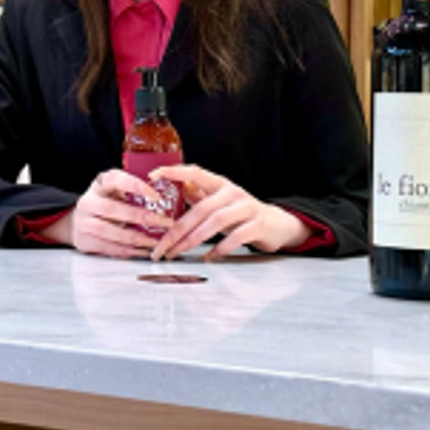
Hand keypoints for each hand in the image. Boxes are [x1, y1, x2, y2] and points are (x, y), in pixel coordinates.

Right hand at [40, 170, 174, 259]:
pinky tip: (142, 250)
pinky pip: (108, 247)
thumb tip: (168, 194)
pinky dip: (127, 251)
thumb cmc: (105, 202)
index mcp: (99, 184)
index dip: (135, 186)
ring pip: (108, 231)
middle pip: (112, 209)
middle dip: (140, 217)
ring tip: (154, 241)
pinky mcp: (84, 240)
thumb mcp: (115, 191)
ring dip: (134, 238)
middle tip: (163, 222)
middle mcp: (88, 202)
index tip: (155, 195)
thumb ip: (133, 192)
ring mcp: (84, 222)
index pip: (115, 179)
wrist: (79, 220)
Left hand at [146, 165, 311, 260]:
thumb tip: (168, 196)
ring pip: (216, 221)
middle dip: (177, 229)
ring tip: (179, 252)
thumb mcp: (217, 203)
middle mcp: (232, 192)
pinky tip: (209, 257)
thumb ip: (196, 198)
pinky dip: (220, 248)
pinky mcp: (257, 225)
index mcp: (219, 184)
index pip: (195, 172)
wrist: (276, 224)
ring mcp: (246, 207)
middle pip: (200, 208)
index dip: (175, 172)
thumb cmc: (240, 215)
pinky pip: (236, 236)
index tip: (153, 175)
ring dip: (194, 239)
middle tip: (161, 246)